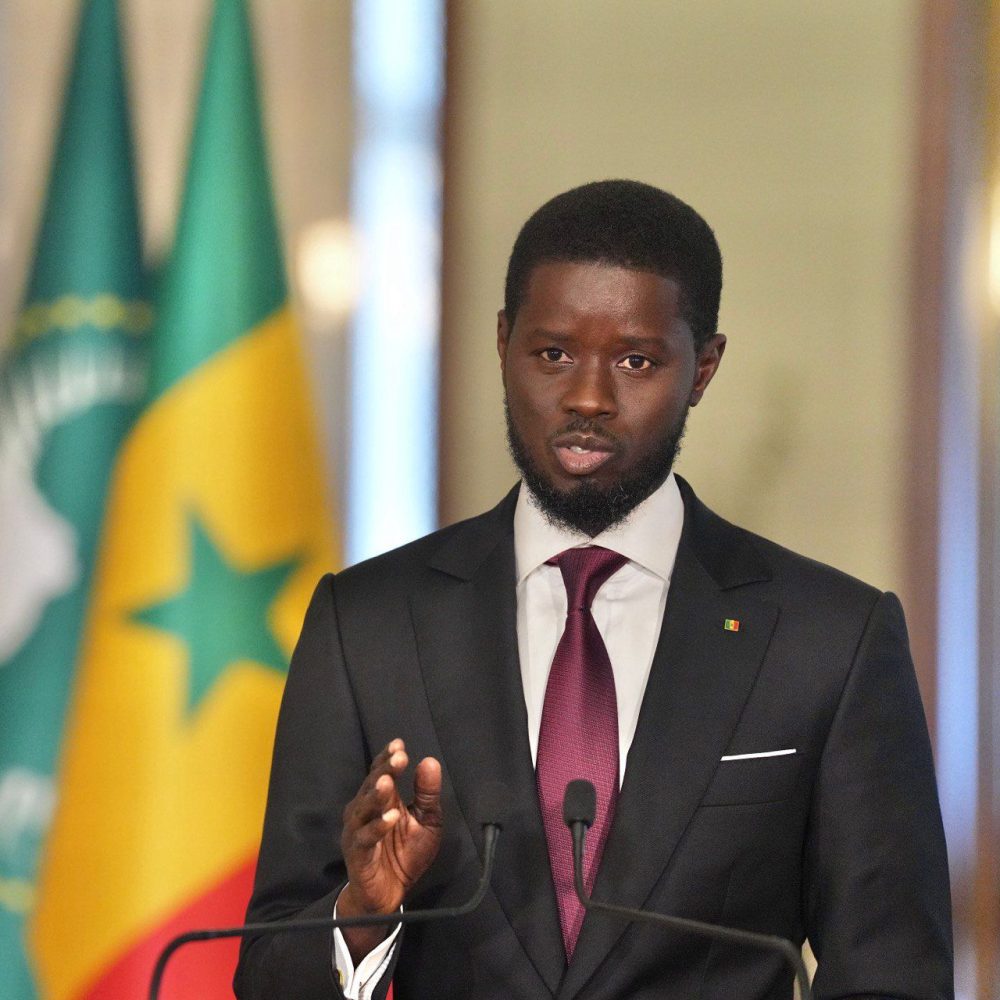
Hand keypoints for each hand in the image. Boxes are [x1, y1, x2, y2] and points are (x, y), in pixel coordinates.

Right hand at [338, 739, 442, 961]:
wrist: (390, 894)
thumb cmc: (406, 854)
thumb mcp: (426, 821)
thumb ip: (427, 793)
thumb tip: (430, 761)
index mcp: (381, 799)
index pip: (381, 771)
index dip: (388, 758)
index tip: (399, 744)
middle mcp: (364, 810)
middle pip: (372, 785)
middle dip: (385, 770)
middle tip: (398, 757)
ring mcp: (358, 831)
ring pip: (363, 808)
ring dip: (376, 795)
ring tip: (388, 782)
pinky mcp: (357, 853)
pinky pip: (365, 838)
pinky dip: (377, 827)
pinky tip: (391, 817)